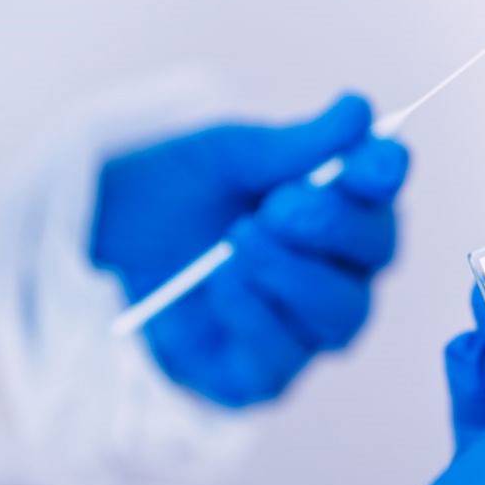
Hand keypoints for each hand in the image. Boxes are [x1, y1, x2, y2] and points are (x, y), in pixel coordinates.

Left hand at [91, 94, 408, 406]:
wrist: (100, 245)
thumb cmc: (175, 196)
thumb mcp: (224, 156)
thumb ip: (294, 145)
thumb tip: (359, 111)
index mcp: (336, 202)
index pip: (382, 190)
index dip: (384, 175)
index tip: (375, 158)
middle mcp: (336, 268)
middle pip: (378, 254)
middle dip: (335, 226)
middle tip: (282, 205)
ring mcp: (304, 326)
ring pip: (342, 313)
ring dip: (293, 274)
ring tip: (238, 240)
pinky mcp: (263, 374)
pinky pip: (283, 358)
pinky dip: (253, 316)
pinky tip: (219, 286)